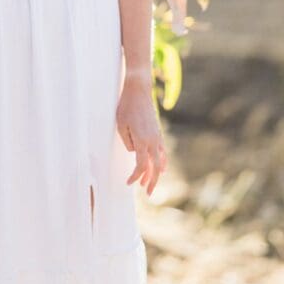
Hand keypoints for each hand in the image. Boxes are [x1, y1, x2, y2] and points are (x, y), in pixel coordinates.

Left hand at [116, 73, 166, 195]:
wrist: (138, 90)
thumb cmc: (126, 106)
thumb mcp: (120, 125)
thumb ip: (127, 142)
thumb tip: (133, 152)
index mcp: (142, 141)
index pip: (140, 166)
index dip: (135, 177)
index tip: (128, 183)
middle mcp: (152, 141)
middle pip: (154, 167)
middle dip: (151, 182)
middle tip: (148, 193)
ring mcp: (157, 136)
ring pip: (161, 160)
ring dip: (156, 173)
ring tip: (152, 183)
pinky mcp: (157, 131)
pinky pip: (162, 151)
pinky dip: (162, 161)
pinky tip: (162, 167)